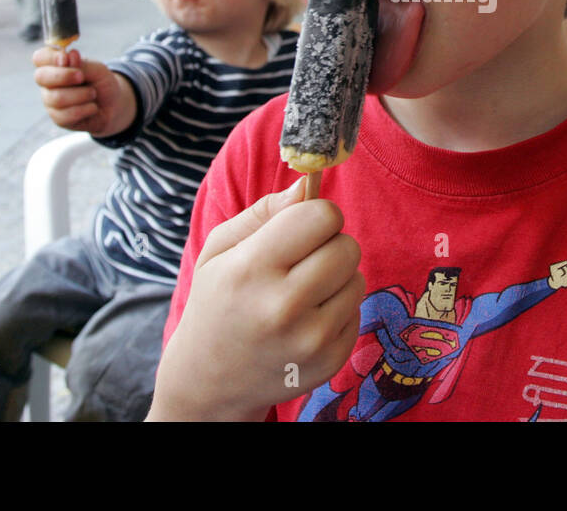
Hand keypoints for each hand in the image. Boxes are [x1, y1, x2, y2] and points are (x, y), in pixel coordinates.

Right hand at [32, 47, 133, 136]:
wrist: (114, 106)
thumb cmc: (101, 83)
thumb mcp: (97, 69)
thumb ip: (81, 64)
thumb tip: (68, 55)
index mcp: (55, 65)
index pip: (40, 58)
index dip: (50, 57)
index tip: (66, 58)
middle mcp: (48, 83)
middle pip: (41, 77)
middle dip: (64, 76)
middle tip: (81, 77)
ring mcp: (50, 101)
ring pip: (56, 98)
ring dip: (82, 95)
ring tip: (93, 94)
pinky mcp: (58, 118)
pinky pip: (65, 115)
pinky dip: (85, 110)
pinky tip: (92, 107)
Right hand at [147, 177, 365, 420]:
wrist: (209, 380)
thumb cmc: (216, 302)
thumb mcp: (220, 249)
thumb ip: (264, 211)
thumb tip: (307, 186)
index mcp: (251, 268)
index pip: (322, 216)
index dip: (316, 214)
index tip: (301, 227)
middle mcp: (283, 306)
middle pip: (347, 246)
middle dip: (329, 245)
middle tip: (301, 262)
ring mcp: (310, 340)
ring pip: (357, 278)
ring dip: (336, 278)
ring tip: (301, 293)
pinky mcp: (330, 361)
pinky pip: (357, 311)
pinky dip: (338, 309)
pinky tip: (306, 320)